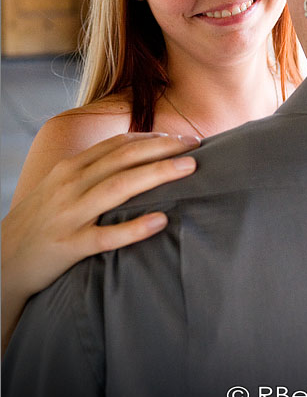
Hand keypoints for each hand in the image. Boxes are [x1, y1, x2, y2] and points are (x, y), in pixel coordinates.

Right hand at [1, 132, 198, 354]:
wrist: (1, 260)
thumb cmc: (41, 220)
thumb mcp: (61, 186)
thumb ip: (93, 171)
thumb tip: (134, 160)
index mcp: (72, 168)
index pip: (119, 144)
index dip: (153, 138)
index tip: (183, 137)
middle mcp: (71, 185)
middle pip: (125, 158)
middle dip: (164, 147)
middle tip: (198, 144)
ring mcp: (70, 215)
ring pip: (119, 188)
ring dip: (157, 175)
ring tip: (190, 169)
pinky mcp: (69, 246)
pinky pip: (106, 236)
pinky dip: (134, 228)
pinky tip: (161, 221)